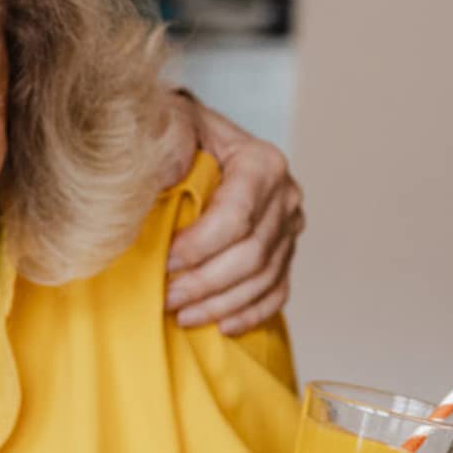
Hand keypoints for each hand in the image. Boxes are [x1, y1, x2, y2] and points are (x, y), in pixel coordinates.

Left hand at [164, 92, 304, 335]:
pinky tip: (222, 326)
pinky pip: (277, 291)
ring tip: (181, 315)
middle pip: (252, 253)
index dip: (199, 246)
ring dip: (222, 304)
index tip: (164, 261)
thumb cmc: (175, 134)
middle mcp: (284, 194)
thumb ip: (168, 149)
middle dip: (205, 282)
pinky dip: (250, 312)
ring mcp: (289, 226)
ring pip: (264, 278)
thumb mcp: (168, 126)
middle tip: (165, 297)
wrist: (189, 136)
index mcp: (261, 162)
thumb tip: (166, 183)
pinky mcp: (284, 251)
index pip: (236, 216)